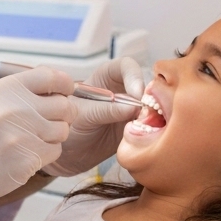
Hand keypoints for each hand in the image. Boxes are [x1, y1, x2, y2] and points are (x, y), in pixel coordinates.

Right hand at [0, 67, 74, 220]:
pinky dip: (46, 154)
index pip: (51, 76)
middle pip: (64, 105)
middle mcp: (14, 108)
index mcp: (5, 89)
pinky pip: (56, 150)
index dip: (65, 84)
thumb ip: (25, 90)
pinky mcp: (28, 158)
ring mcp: (21, 134)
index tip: (66, 91)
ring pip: (63, 130)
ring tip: (30, 139)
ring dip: (53, 136)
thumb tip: (64, 86)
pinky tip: (26, 153)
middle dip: (62, 115)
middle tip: (47, 122)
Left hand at [43, 57, 144, 176]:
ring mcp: (132, 111)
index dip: (134, 76)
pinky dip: (153, 131)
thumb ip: (106, 110)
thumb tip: (133, 108)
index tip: (136, 94)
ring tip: (146, 128)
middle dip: (149, 99)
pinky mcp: (137, 129)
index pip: (126, 66)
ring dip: (153, 117)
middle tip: (145, 115)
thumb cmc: (68, 125)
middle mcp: (123, 91)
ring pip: (152, 107)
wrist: (67, 154)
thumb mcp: (83, 115)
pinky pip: (151, 127)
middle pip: (145, 86)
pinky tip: (148, 138)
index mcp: (106, 77)